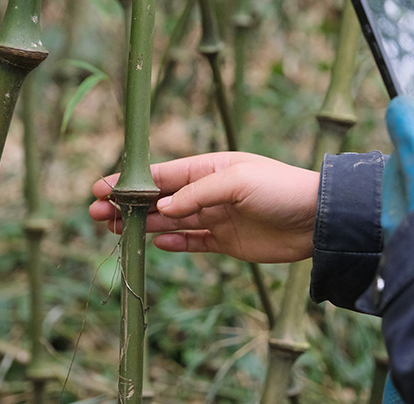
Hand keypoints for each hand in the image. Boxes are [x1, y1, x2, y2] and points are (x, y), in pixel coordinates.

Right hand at [90, 152, 319, 262]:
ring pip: (171, 221)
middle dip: (127, 204)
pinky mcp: (227, 241)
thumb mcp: (237, 181)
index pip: (161, 174)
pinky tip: (155, 243)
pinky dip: (174, 243)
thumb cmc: (280, 189)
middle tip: (96, 214)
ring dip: (143, 224)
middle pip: (159, 198)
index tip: (100, 187)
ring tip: (114, 229)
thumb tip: (163, 207)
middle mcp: (208, 192)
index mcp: (209, 169)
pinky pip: (193, 242)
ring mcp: (217, 217)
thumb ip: (197, 194)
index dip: (130, 181)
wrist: (318, 220)